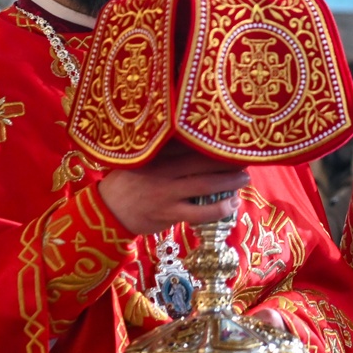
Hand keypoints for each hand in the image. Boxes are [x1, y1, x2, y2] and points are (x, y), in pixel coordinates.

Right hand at [98, 145, 250, 235]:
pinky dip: (220, 208)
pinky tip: (233, 204)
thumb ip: (163, 149)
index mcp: (155, 154)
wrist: (106, 211)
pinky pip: (201, 212)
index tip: (231, 138)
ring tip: (244, 178)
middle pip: (203, 162)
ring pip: (206, 185)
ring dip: (230, 182)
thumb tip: (195, 138)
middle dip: (228, 160)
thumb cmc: (127, 181)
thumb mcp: (139, 158)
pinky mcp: (169, 214)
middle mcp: (162, 170)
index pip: (189, 143)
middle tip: (246, 158)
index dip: (213, 141)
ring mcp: (166, 193)